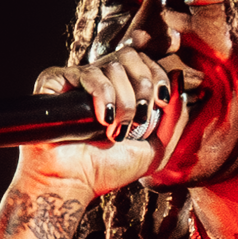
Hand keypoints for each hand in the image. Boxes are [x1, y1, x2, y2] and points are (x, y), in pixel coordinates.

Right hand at [15, 47, 204, 195]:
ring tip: (115, 130)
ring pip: (113, 65)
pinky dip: (102, 95)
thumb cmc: (107, 171)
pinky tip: (102, 120)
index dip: (157, 75)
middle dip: (143, 87)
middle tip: (139, 119)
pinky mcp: (56, 81)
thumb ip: (174, 120)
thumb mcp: (155, 150)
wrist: (73, 182)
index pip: (144, 61)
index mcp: (121, 90)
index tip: (161, 101)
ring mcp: (77, 79)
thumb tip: (181, 82)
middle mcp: (99, 80)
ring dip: (124, 101)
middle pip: (130, 56)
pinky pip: (88, 74)